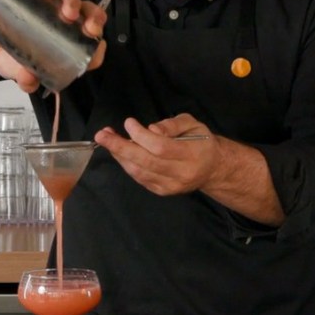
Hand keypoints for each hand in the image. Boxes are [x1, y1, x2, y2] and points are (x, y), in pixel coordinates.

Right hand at [0, 0, 107, 92]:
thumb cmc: (9, 60)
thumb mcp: (16, 73)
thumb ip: (25, 79)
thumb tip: (28, 80)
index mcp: (68, 49)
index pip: (92, 50)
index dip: (97, 49)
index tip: (95, 48)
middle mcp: (65, 27)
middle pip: (90, 20)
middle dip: (95, 20)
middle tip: (89, 26)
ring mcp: (52, 9)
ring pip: (72, 0)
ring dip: (74, 3)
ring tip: (67, 11)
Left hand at [94, 114, 220, 195]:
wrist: (212, 169)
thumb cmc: (201, 142)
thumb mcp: (193, 124)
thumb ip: (172, 125)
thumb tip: (151, 130)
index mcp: (191, 155)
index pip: (160, 147)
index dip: (141, 135)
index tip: (129, 123)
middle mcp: (181, 174)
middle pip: (145, 162)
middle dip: (120, 147)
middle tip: (102, 135)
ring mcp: (170, 186)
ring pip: (139, 172)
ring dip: (120, 156)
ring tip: (107, 140)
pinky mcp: (162, 191)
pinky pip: (140, 178)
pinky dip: (127, 164)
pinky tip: (120, 152)